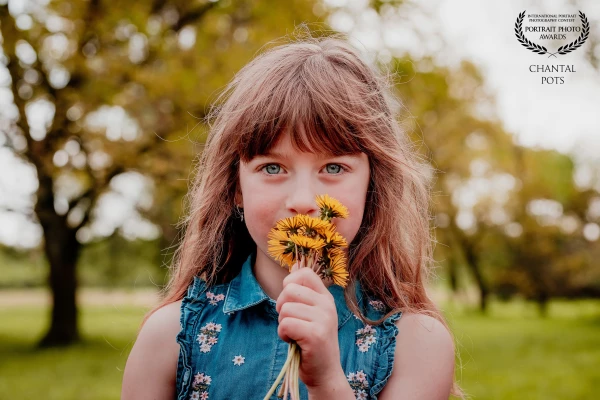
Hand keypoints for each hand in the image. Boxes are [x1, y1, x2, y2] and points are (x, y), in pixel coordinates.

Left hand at [275, 264, 343, 389]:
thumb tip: (294, 265)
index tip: (291, 301)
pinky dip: (283, 334)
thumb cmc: (311, 341)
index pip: (304, 273)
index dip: (289, 283)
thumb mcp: (310, 312)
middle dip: (281, 307)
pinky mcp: (315, 335)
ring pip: (285, 309)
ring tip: (294, 333)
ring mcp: (323, 319)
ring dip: (283, 324)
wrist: (324, 372)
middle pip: (289, 290)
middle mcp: (327, 305)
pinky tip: (293, 341)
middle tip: (290, 321)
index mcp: (325, 297)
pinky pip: (286, 324)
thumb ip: (302, 291)